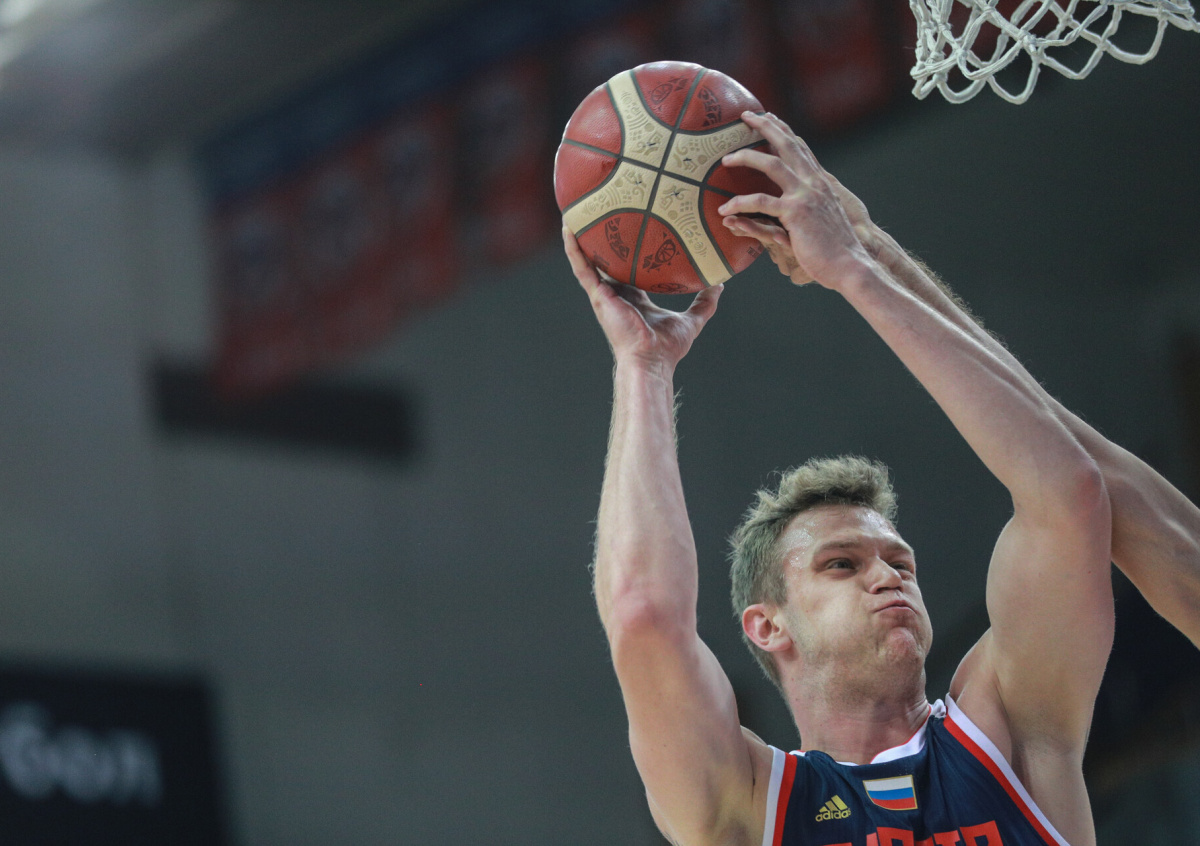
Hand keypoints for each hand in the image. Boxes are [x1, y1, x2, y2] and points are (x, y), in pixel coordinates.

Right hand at [564, 226, 721, 370]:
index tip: (631, 227)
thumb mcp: (692, 320)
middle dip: (601, 238)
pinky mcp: (598, 295)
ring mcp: (605, 293)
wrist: (652, 361)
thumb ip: (705, 302)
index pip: (628, 267)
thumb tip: (720, 284)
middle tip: (601, 210)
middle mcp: (617, 293)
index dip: (627, 249)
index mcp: (634, 297)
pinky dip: (573, 248)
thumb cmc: (667, 347)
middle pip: (606, 259)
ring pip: (587, 259)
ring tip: (576, 211)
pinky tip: (569, 228)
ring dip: (579, 237)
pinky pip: (581, 267)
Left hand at [718, 112, 879, 289]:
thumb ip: (809, 207)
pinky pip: (761, 202)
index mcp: (820, 182)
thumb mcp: (824, 220)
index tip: (768, 116)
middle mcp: (814, 183)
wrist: (850, 264)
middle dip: (765, 125)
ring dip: (746, 157)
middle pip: (787, 144)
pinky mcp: (795, 214)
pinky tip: (725, 210)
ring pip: (771, 164)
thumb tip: (792, 207)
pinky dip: (740, 204)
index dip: (783, 129)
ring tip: (725, 159)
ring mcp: (805, 196)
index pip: (800, 147)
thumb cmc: (835, 249)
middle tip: (745, 116)